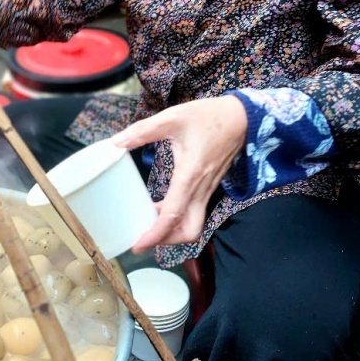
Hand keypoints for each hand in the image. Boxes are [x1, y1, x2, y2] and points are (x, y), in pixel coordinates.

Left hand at [111, 95, 247, 250]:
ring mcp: (208, 189)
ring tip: (149, 226)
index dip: (155, 234)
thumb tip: (116, 142)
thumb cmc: (208, 116)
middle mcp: (201, 188)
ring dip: (173, 231)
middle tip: (143, 238)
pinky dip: (179, 218)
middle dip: (167, 240)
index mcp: (190, 174)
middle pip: (188, 230)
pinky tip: (162, 208)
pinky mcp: (210, 187)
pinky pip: (195, 212)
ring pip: (193, 224)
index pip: (173, 214)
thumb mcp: (172, 118)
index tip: (138, 245)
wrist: (243, 116)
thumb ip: (143, 130)